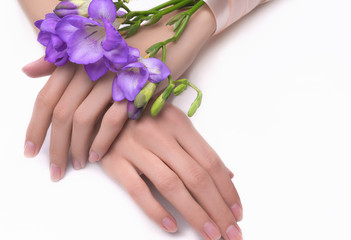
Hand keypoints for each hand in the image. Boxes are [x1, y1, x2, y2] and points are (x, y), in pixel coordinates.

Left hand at [23, 8, 215, 180]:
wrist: (163, 43)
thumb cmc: (123, 54)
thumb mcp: (88, 54)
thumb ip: (56, 64)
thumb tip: (27, 70)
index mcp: (73, 63)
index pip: (45, 99)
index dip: (35, 127)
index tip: (31, 150)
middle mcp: (87, 70)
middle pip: (61, 113)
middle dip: (55, 146)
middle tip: (55, 169)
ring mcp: (109, 80)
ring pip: (82, 118)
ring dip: (76, 147)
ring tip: (77, 164)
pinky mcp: (131, 91)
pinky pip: (111, 120)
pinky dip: (102, 140)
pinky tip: (96, 155)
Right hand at [100, 104, 242, 239]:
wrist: (100, 109)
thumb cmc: (144, 120)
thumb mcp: (175, 127)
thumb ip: (200, 150)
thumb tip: (228, 176)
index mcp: (179, 124)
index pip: (210, 161)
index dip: (227, 190)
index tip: (238, 212)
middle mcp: (160, 135)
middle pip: (196, 176)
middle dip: (218, 208)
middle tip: (231, 232)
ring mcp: (136, 148)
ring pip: (171, 185)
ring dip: (195, 213)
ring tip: (211, 233)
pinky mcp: (115, 162)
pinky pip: (137, 189)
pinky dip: (156, 209)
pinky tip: (172, 226)